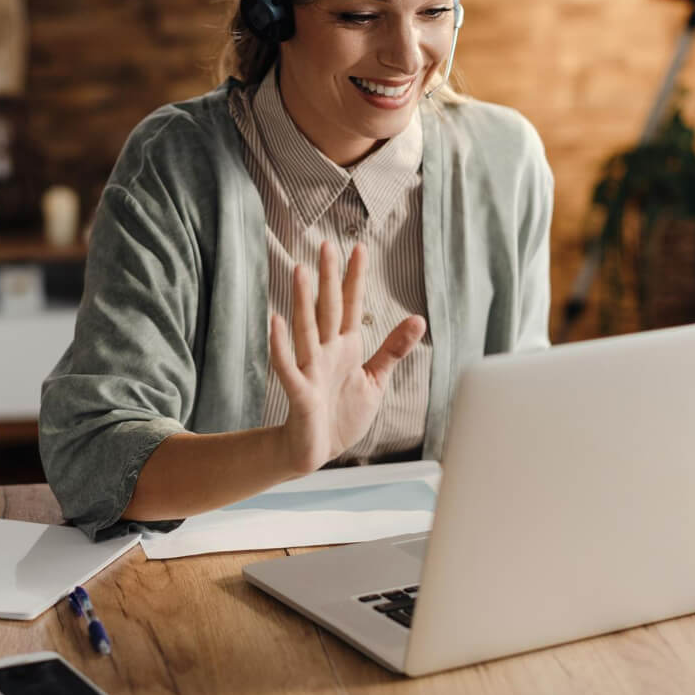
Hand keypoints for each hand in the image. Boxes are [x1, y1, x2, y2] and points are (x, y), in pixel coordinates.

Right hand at [270, 241, 426, 474]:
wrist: (318, 449)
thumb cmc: (342, 413)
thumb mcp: (375, 379)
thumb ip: (392, 349)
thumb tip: (418, 318)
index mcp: (345, 347)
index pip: (351, 305)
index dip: (355, 278)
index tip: (358, 248)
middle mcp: (325, 352)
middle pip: (327, 309)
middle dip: (328, 278)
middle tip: (326, 245)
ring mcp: (310, 369)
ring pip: (306, 330)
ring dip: (302, 302)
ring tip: (300, 272)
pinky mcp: (300, 392)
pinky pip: (288, 366)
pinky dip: (280, 346)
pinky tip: (275, 323)